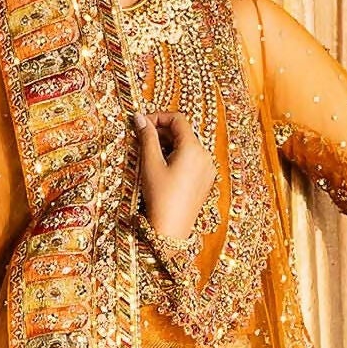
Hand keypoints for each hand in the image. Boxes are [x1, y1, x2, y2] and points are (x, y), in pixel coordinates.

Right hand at [134, 109, 215, 241]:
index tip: (142, 124)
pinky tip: (163, 168)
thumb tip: (139, 117)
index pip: (178, 119)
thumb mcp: (150, 164)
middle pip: (183, 132)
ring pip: (187, 146)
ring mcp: (207, 169)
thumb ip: (147, 137)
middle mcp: (205, 156)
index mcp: (193, 148)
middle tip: (142, 139)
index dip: (158, 117)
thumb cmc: (160, 197)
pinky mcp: (205, 181)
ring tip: (150, 155)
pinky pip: (192, 160)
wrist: (170, 230)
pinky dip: (177, 157)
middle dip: (162, 132)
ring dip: (168, 144)